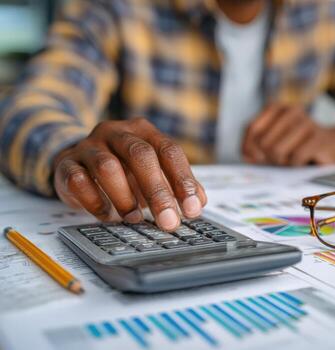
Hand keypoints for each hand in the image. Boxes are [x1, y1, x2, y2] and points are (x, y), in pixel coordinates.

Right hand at [53, 118, 206, 230]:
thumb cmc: (123, 169)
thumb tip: (198, 204)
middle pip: (140, 156)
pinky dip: (95, 203)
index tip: (192, 209)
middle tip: (168, 221)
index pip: (169, 151)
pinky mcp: (66, 164)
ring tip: (134, 218)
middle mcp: (116, 132)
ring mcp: (89, 146)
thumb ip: (175, 185)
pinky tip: (107, 216)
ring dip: (124, 198)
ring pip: (107, 167)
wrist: (77, 162)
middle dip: (157, 192)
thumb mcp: (152, 172)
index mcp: (143, 131)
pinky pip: (78, 182)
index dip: (183, 180)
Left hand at [242, 104, 334, 165]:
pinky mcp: (318, 139)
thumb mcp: (274, 142)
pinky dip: (297, 165)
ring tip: (292, 160)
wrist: (334, 145)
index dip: (249, 148)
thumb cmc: (299, 144)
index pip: (252, 129)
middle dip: (269, 158)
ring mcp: (306, 123)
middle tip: (280, 159)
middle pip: (264, 143)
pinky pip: (295, 158)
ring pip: (277, 152)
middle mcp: (292, 111)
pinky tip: (305, 161)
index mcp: (278, 108)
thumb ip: (256, 147)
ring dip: (283, 162)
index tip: (256, 158)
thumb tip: (246, 156)